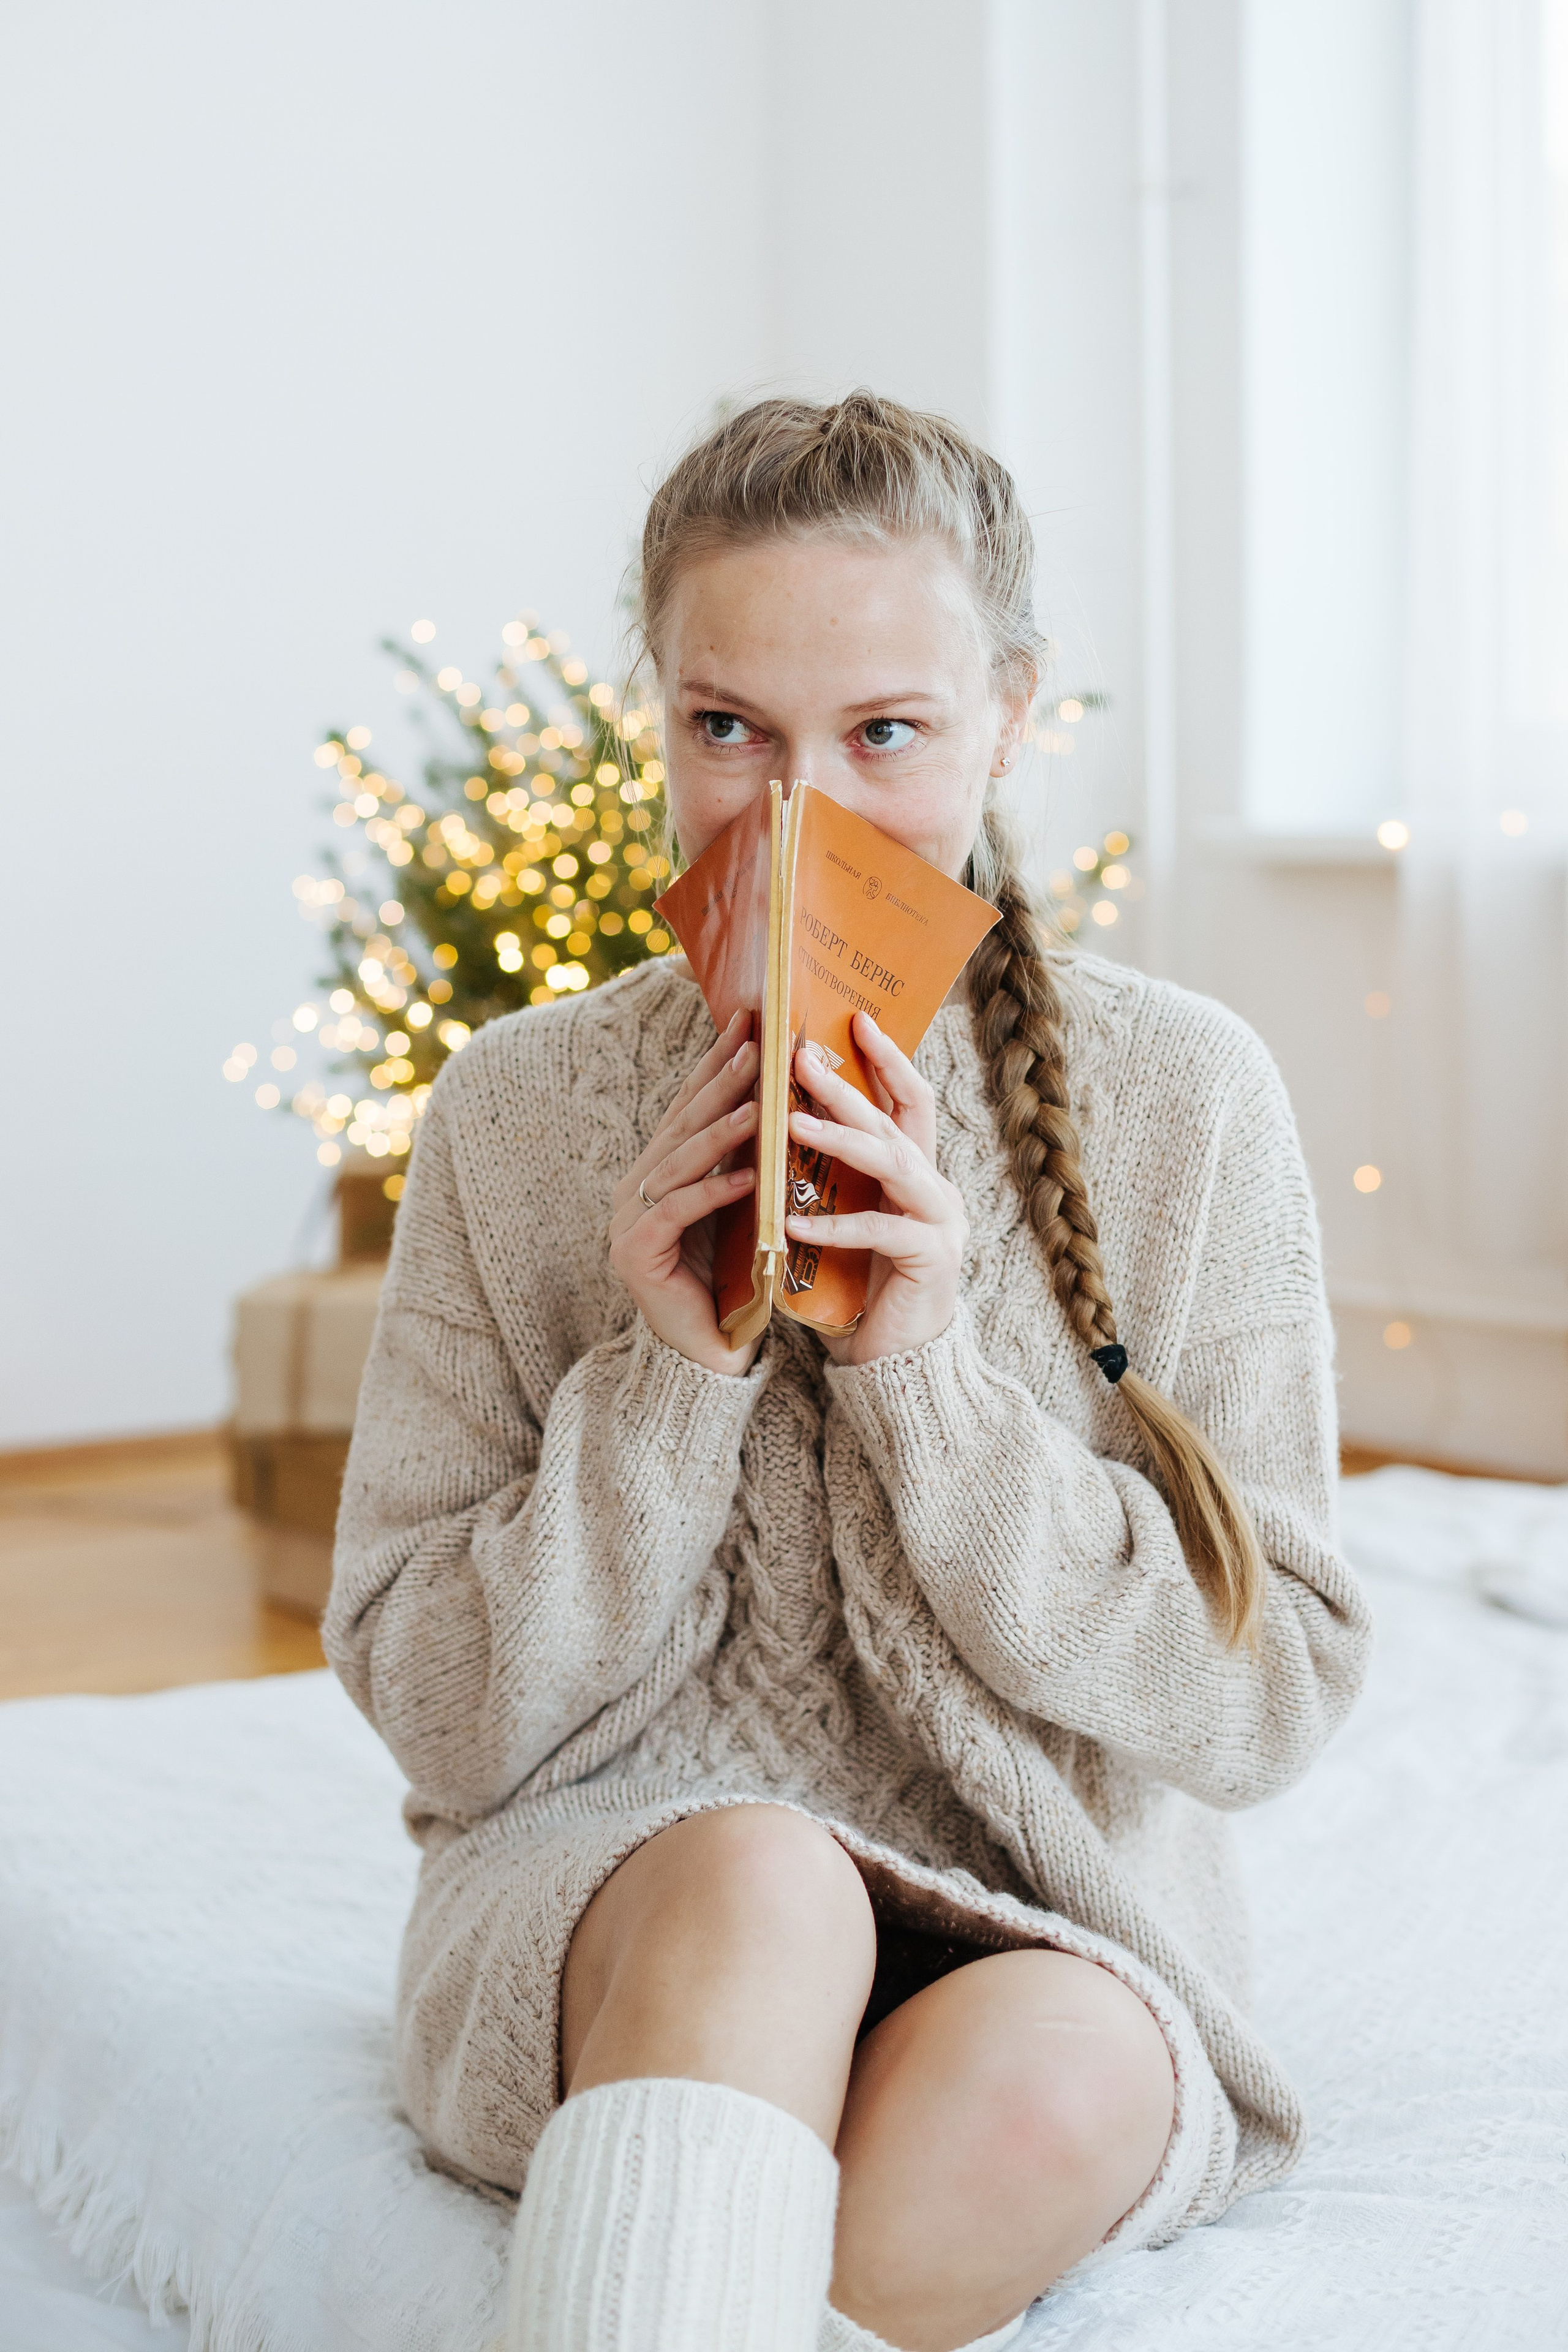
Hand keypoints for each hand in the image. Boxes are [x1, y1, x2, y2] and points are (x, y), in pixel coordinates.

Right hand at [608, 1008, 761, 1375]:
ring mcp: (629, 1219)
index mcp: (658, 1171)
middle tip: (757, 1042)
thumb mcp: (741, 1206)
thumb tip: (776, 1096)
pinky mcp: (636, 1253)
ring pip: (681, 1161)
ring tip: (760, 1101)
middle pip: (684, 1123)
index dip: (719, 1062)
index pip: (692, 1105)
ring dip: (722, 1129)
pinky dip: (715, 1191)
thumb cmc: (732, 1277)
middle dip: (722, 1079)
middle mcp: (637, 1187)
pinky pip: (679, 1211)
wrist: (710, 1354)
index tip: (751, 1021)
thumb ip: (743, 1158)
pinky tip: (749, 1175)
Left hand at [784, 1010, 966, 1366]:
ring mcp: (941, 1223)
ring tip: (790, 1125)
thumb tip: (788, 1119)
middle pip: (895, 1122)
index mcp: (919, 1173)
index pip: (909, 1100)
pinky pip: (882, 1231)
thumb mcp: (847, 1219)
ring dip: (840, 1140)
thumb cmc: (862, 1289)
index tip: (853, 1019)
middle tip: (800, 1059)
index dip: (887, 1058)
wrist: (896, 1362)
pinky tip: (793, 1223)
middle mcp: (937, 1189)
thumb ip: (833, 1177)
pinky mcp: (932, 1261)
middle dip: (847, 1087)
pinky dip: (836, 1224)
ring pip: (893, 1164)